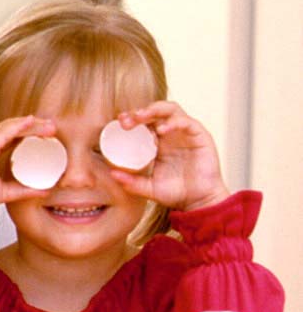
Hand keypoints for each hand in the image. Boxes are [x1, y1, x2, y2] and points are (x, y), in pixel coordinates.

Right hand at [0, 115, 55, 210]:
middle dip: (33, 125)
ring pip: (8, 127)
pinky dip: (16, 127)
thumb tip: (43, 190)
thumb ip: (21, 190)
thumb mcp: (3, 192)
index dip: (29, 131)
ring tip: (48, 125)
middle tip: (53, 127)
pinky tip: (29, 123)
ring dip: (29, 124)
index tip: (48, 134)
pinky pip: (0, 133)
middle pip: (11, 127)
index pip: (10, 134)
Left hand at [109, 102, 229, 210]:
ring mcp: (185, 132)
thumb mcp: (148, 188)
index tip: (118, 122)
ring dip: (154, 110)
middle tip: (126, 121)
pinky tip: (163, 130)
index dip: (131, 119)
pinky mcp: (200, 136)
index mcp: (157, 142)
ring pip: (170, 110)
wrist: (199, 202)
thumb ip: (132, 182)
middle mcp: (170, 134)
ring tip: (141, 117)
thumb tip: (112, 174)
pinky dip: (174, 123)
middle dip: (139, 112)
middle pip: (154, 112)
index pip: (143, 123)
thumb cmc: (175, 193)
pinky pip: (187, 122)